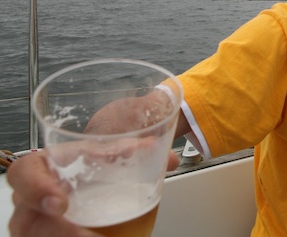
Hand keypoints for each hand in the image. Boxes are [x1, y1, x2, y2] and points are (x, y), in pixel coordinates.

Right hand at [7, 149, 179, 236]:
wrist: (92, 173)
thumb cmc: (95, 159)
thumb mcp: (113, 150)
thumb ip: (139, 150)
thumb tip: (170, 159)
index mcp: (47, 166)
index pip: (24, 173)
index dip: (35, 188)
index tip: (60, 203)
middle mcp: (37, 197)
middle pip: (26, 220)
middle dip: (54, 233)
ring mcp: (39, 221)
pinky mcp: (49, 235)